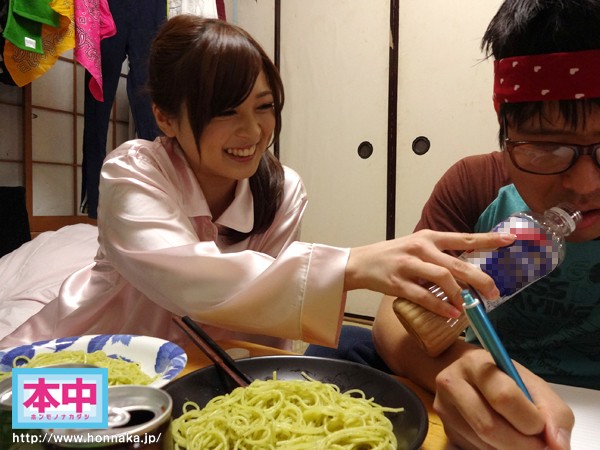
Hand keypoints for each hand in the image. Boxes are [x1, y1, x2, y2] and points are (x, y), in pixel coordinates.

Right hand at [344, 229, 515, 317]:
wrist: (359, 263)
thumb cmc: (392, 256)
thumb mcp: (416, 248)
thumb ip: (439, 256)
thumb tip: (468, 273)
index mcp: (429, 237)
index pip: (463, 238)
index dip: (488, 240)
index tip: (510, 240)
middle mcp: (420, 248)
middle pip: (457, 263)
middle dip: (480, 279)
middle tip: (494, 293)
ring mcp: (408, 265)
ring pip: (442, 278)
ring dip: (460, 294)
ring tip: (469, 306)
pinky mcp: (397, 283)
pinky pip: (423, 296)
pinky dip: (440, 306)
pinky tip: (451, 313)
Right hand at [434, 349, 573, 449]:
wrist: (470, 375)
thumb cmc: (506, 379)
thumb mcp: (533, 385)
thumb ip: (553, 413)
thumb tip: (559, 447)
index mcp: (476, 363)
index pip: (504, 397)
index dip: (530, 421)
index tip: (542, 427)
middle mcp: (451, 382)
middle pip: (488, 426)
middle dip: (522, 445)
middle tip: (538, 445)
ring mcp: (443, 406)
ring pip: (482, 443)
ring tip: (521, 439)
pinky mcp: (444, 427)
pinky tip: (502, 440)